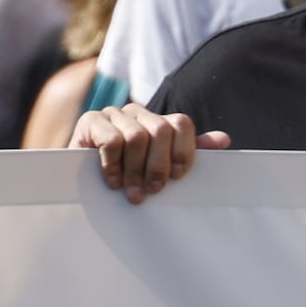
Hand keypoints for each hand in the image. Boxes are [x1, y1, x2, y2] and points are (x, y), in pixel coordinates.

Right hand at [72, 104, 218, 200]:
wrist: (80, 184)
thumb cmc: (125, 178)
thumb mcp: (157, 169)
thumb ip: (188, 154)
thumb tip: (224, 140)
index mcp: (156, 121)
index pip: (181, 123)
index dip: (183, 151)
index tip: (177, 178)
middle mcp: (136, 112)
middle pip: (161, 130)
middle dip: (159, 166)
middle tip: (153, 192)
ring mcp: (113, 114)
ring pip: (137, 136)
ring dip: (135, 171)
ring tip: (132, 194)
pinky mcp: (90, 121)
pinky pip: (111, 140)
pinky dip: (114, 164)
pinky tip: (112, 182)